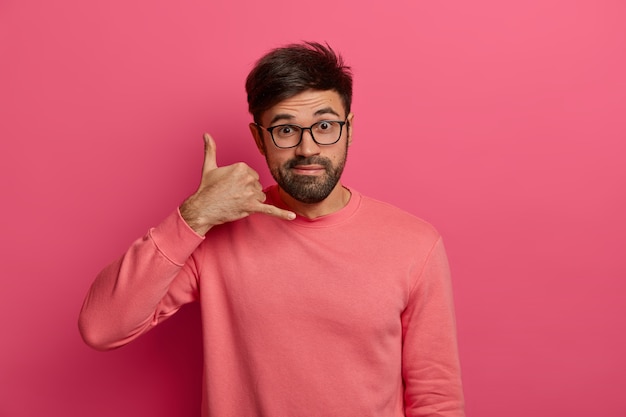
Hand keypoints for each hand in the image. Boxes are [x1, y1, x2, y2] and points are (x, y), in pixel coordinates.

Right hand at [180, 133, 294, 234]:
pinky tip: (292, 216)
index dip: (243, 183)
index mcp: (242, 166)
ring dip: (252, 202)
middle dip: (248, 192)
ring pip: (260, 197)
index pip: (252, 175)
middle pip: (257, 186)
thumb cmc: (206, 188)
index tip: (231, 186)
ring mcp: (250, 193)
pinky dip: (281, 214)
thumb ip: (211, 149)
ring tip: (236, 202)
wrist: (202, 208)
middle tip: (232, 195)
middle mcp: (248, 178)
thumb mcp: (209, 166)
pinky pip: (270, 210)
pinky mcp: (251, 206)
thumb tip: (206, 134)